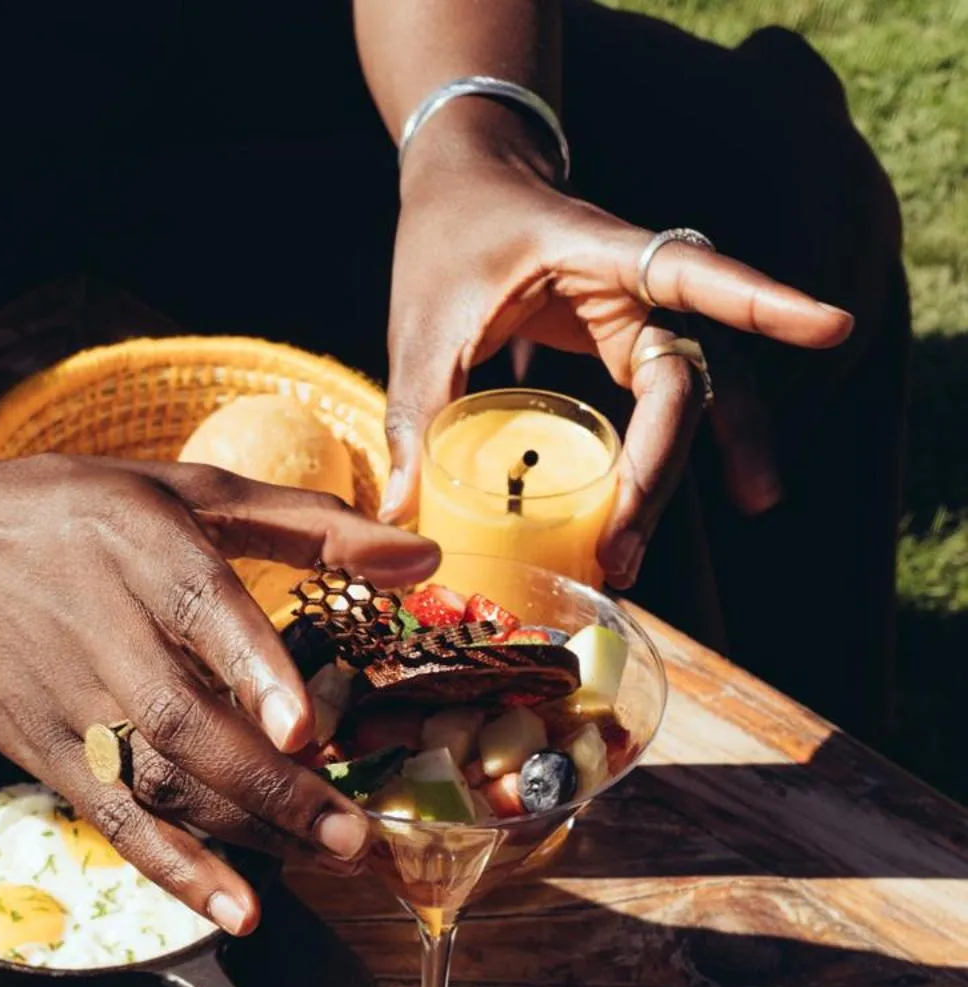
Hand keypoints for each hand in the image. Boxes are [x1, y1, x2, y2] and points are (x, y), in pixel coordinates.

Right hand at [0, 452, 439, 934]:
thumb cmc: (72, 512)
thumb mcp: (185, 487)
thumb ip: (303, 523)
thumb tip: (420, 553)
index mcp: (144, 549)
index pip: (200, 612)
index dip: (251, 671)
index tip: (301, 727)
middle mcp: (105, 630)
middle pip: (186, 723)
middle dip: (270, 788)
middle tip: (349, 834)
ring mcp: (70, 702)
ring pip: (158, 781)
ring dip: (240, 833)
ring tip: (320, 863)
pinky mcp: (45, 752)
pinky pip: (116, 819)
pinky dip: (173, 868)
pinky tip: (233, 909)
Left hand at [380, 141, 852, 587]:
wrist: (465, 188)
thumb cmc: (449, 239)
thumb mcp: (422, 324)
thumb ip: (418, 412)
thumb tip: (398, 512)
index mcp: (602, 253)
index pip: (696, 274)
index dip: (763, 300)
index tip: (831, 326)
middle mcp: (640, 287)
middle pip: (685, 381)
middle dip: (662, 471)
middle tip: (621, 550)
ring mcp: (640, 319)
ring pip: (686, 403)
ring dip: (674, 480)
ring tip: (640, 556)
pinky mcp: (627, 348)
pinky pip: (662, 409)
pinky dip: (658, 466)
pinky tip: (644, 521)